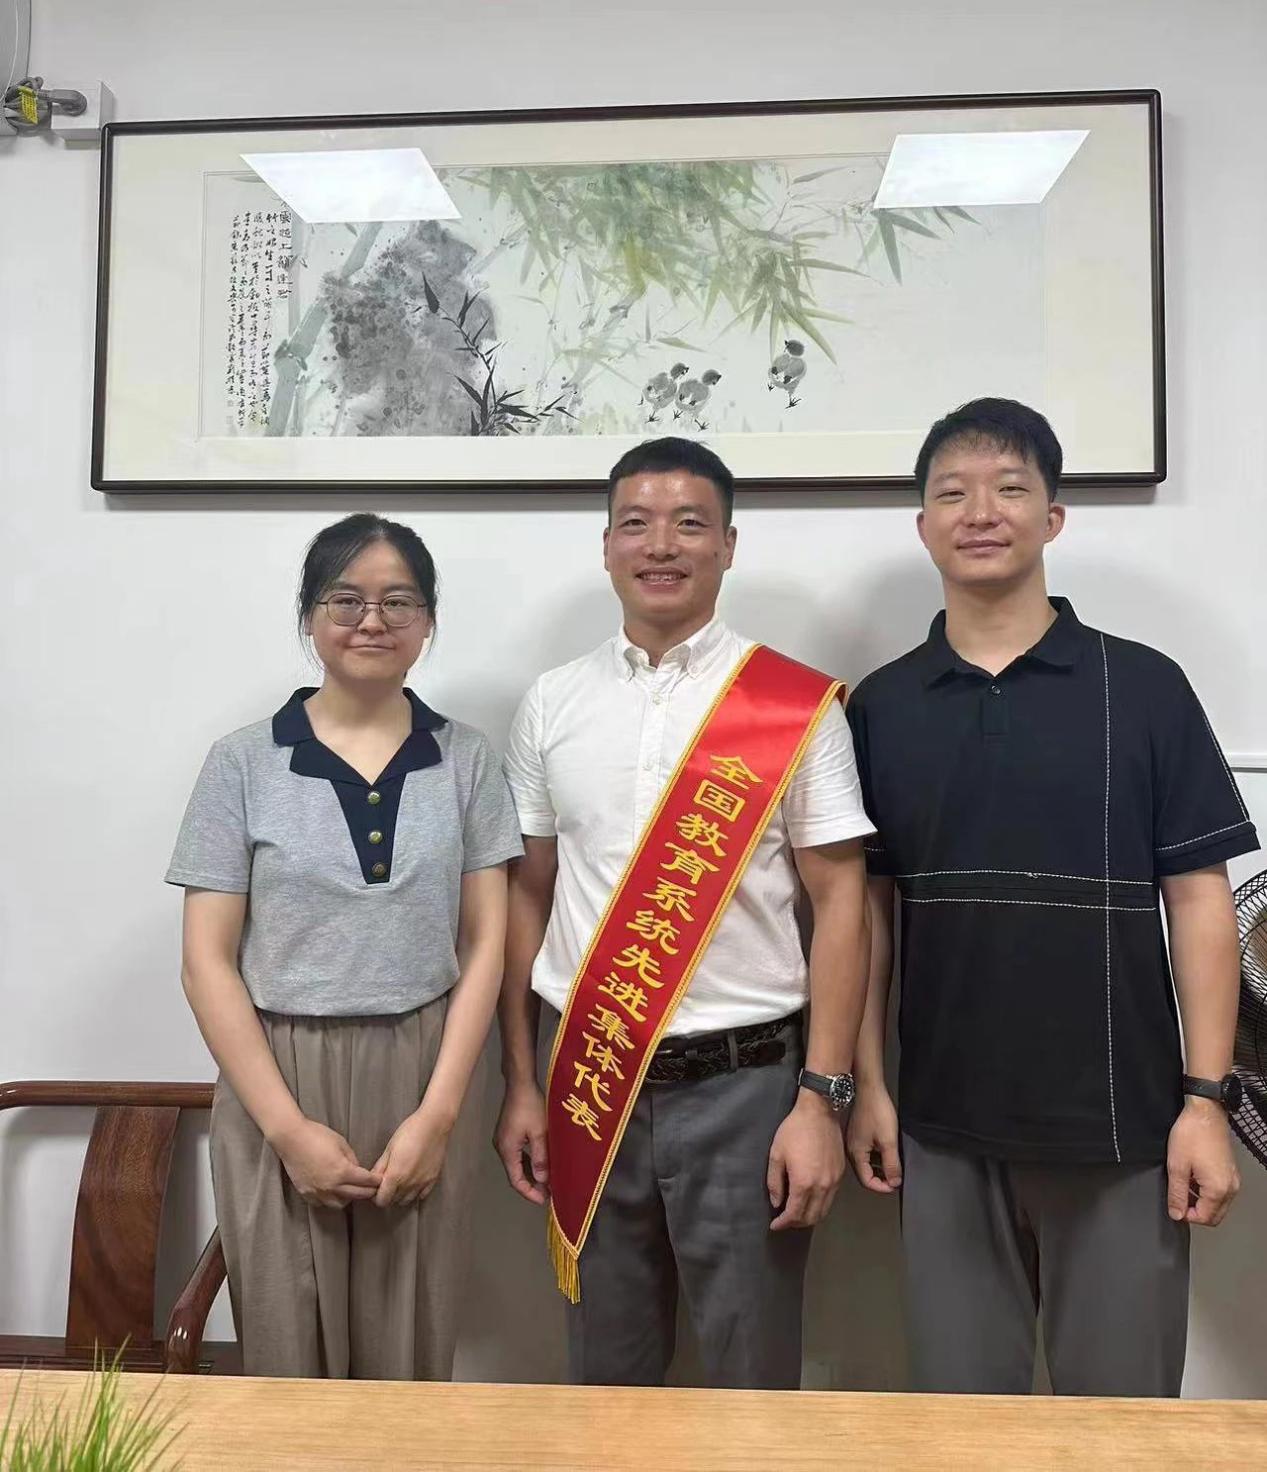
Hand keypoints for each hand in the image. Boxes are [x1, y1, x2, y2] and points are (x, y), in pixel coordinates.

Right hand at [272, 1118, 381, 1208]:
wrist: (291, 1138)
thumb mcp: (341, 1143)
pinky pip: (323, 1203)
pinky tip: (333, 1192)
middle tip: (372, 1188)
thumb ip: (352, 1160)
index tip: (380, 1181)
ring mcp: (318, 1192)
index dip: (376, 1181)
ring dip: (349, 1198)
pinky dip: (331, 1200)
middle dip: (367, 1192)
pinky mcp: (306, 1194)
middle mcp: (331, 1186)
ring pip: (340, 1204)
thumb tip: (358, 1171)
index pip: (366, 1182)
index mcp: (342, 1172)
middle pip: (356, 1196)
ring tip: (352, 1190)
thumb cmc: (317, 1136)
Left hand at [371, 1106, 450, 1207]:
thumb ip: (380, 1167)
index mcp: (396, 1175)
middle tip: (386, 1181)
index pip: (382, 1200)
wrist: (434, 1124)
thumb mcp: (390, 1148)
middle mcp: (409, 1183)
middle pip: (393, 1201)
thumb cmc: (410, 1131)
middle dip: (387, 1194)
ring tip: (399, 1181)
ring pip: (406, 1200)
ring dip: (399, 1195)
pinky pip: (421, 1196)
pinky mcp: (433, 1180)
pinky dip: (414, 1192)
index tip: (376, 1187)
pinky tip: (412, 1181)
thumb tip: (372, 1179)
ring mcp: (422, 1183)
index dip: (376, 1196)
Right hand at [493, 1080, 549, 1204]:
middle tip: (549, 1193)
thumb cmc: (530, 1106)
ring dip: (530, 1173)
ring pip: (516, 1164)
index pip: (516, 1180)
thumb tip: (543, 1181)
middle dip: (531, 1185)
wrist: (520, 1083)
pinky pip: (517, 1154)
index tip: (545, 1200)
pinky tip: (539, 1164)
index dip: (530, 1192)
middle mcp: (501, 1147)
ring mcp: (503, 1140)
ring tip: (547, 1182)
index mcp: (507, 1150)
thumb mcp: (540, 1132)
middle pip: (515, 1174)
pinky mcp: (507, 1133)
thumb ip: (541, 1157)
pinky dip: (528, 1162)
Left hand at [767, 1093, 844, 1230]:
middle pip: (811, 1218)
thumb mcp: (776, 1154)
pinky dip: (820, 1206)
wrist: (819, 1112)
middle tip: (784, 1221)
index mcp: (804, 1183)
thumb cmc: (794, 1130)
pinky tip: (810, 1201)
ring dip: (809, 1218)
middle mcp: (822, 1186)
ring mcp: (834, 1181)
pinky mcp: (840, 1175)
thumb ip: (775, 1182)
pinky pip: (831, 1199)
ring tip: (796, 1214)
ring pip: (823, 1211)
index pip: (794, 1214)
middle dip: (796, 1224)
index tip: (775, 1225)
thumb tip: (777, 1203)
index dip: (783, 1223)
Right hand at [845, 1081, 902, 1193]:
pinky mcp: (856, 1134)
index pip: (867, 1182)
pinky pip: (866, 1152)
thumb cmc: (876, 1110)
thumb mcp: (889, 1141)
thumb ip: (892, 1164)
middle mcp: (851, 1150)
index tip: (895, 1184)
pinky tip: (886, 1150)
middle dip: (882, 1178)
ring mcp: (853, 1142)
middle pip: (866, 1174)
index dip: (883, 1187)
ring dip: (880, 1167)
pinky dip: (876, 1156)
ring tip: (893, 1164)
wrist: (868, 1088)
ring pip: (866, 1163)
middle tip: (896, 1176)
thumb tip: (894, 1182)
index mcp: (856, 1154)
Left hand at [1167, 1098, 1239, 1225]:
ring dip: (1201, 1201)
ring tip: (1184, 1183)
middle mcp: (1231, 1188)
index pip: (1204, 1218)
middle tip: (1178, 1197)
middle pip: (1214, 1215)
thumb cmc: (1192, 1134)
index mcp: (1218, 1190)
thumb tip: (1176, 1214)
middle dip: (1195, 1211)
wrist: (1205, 1112)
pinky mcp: (1230, 1172)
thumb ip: (1176, 1194)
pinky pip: (1220, 1192)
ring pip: (1218, 1204)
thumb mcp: (1177, 1166)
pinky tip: (1193, 1177)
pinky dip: (1207, 1191)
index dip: (1186, 1215)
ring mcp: (1233, 1180)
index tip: (1174, 1205)